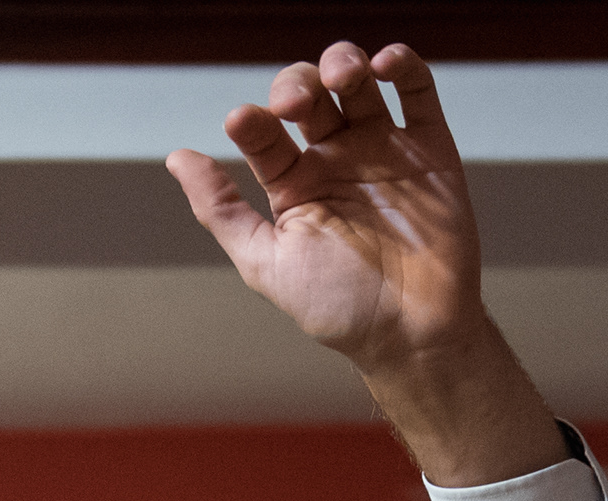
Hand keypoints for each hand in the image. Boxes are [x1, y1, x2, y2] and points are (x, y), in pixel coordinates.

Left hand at [169, 46, 560, 486]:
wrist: (413, 332)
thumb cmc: (339, 307)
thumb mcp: (265, 262)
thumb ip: (221, 209)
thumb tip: (176, 157)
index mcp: (295, 185)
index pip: (266, 132)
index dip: (254, 121)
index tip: (244, 123)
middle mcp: (336, 161)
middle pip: (310, 94)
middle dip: (296, 84)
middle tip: (295, 105)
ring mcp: (384, 151)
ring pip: (359, 82)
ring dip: (342, 62)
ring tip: (341, 76)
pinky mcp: (430, 150)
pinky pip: (418, 92)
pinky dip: (404, 65)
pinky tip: (385, 64)